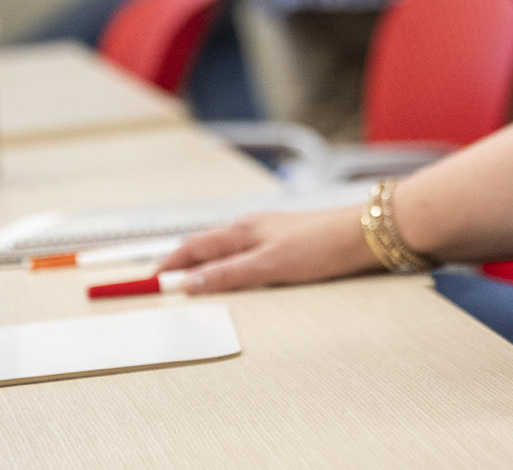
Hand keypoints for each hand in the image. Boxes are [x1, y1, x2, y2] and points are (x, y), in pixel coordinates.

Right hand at [159, 207, 380, 292]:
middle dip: (181, 263)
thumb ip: (229, 274)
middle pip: (205, 246)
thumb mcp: (269, 265)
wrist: (362, 234)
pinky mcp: (283, 243)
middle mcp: (251, 228)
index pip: (193, 247)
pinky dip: (226, 264)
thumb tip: (189, 283)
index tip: (150, 282)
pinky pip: (243, 253)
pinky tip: (233, 274)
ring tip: (189, 282)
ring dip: (203, 263)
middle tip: (162, 285)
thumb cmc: (319, 245)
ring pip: (224, 248)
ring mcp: (268, 233)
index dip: (170, 265)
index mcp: (242, 230)